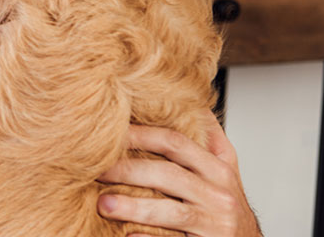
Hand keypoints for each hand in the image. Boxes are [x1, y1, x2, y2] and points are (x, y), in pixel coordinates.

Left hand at [97, 112, 261, 236]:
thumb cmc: (226, 207)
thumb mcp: (225, 168)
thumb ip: (209, 137)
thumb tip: (192, 100)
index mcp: (218, 168)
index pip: (175, 142)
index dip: (140, 135)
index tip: (110, 132)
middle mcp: (219, 193)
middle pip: (168, 174)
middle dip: (128, 170)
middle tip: (97, 169)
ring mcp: (216, 223)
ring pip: (169, 211)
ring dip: (133, 206)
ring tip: (103, 204)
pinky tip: (128, 235)